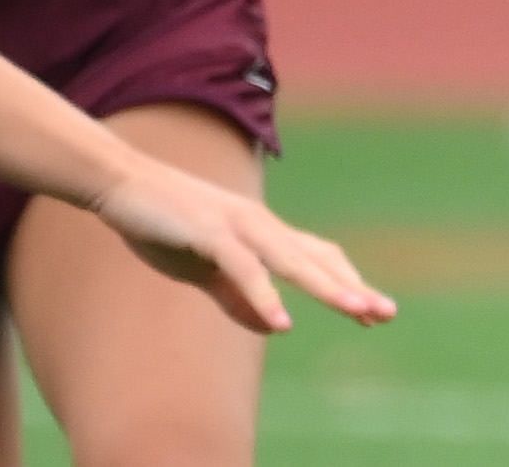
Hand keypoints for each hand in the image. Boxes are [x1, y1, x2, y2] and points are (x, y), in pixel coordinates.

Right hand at [90, 152, 394, 333]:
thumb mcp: (203, 270)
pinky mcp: (209, 232)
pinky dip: (264, 293)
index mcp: (262, 234)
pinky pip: (244, 267)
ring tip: (357, 310)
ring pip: (292, 261)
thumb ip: (236, 297)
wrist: (121, 183)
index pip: (316, 258)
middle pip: (316, 259)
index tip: (373, 312)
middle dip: (353, 287)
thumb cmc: (164, 224)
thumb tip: (271, 326)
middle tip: (387, 313)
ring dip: (326, 287)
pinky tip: (281, 321)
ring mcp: (238, 226)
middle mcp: (260, 226)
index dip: (344, 283)